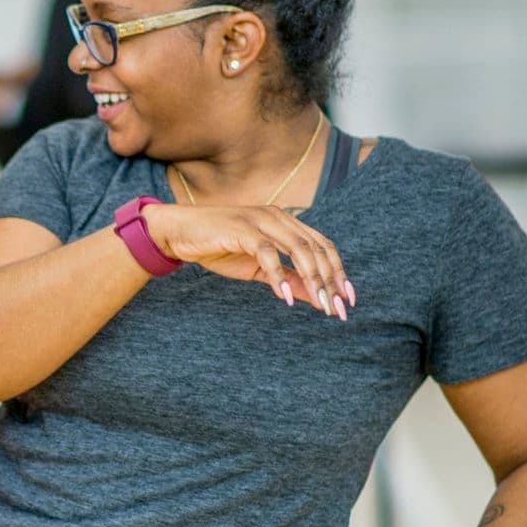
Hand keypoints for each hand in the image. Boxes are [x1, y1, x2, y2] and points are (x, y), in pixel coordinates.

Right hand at [144, 203, 354, 316]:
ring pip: (299, 249)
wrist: (179, 233)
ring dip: (312, 279)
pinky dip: (278, 275)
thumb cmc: (218, 248)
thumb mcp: (257, 269)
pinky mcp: (242, 230)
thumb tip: (314, 296)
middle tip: (338, 309)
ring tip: (321, 305)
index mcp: (285, 222)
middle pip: (315, 248)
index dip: (338, 271)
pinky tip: (284, 298)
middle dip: (330, 280)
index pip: (322, 245)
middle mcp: (278, 217)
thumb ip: (286, 278)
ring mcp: (260, 221)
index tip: (347, 298)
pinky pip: (267, 254)